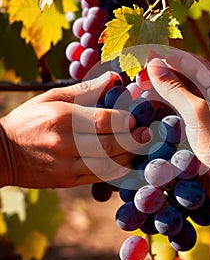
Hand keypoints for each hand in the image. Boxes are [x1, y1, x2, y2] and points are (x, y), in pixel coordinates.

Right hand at [0, 71, 150, 188]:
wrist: (2, 153)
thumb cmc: (29, 120)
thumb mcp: (53, 98)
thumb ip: (86, 89)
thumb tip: (114, 78)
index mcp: (63, 118)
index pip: (103, 121)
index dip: (124, 121)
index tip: (136, 119)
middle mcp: (66, 144)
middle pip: (110, 145)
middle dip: (133, 140)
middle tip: (146, 135)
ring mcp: (67, 166)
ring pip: (108, 164)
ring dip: (128, 156)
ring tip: (139, 148)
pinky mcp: (68, 181)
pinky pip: (99, 177)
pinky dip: (116, 170)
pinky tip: (125, 162)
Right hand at [147, 49, 209, 259]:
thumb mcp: (197, 113)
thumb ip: (175, 89)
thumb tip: (154, 66)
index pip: (195, 64)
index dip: (172, 57)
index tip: (150, 53)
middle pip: (186, 80)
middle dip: (163, 75)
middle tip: (139, 74)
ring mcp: (208, 117)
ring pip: (181, 98)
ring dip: (161, 92)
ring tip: (139, 89)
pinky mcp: (199, 133)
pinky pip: (179, 115)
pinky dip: (164, 110)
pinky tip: (149, 108)